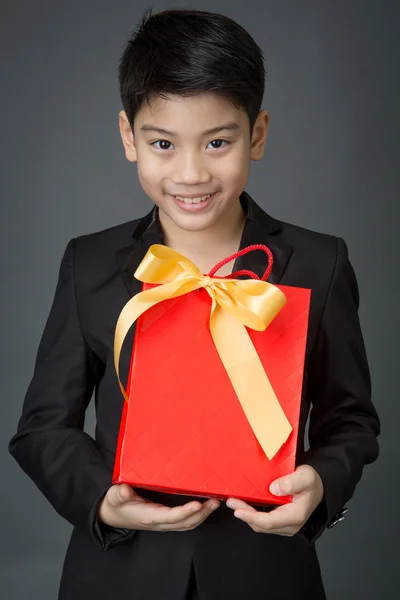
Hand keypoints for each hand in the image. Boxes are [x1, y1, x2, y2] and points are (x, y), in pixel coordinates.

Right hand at [98, 484, 219, 531]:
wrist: (113, 515)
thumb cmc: (116, 504)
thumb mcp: (114, 497)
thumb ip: (120, 494)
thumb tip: (125, 490)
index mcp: (149, 516)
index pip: (170, 517)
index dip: (185, 512)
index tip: (197, 504)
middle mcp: (159, 522)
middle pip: (184, 523)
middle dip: (201, 514)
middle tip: (215, 501)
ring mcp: (164, 523)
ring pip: (187, 524)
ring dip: (202, 515)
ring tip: (215, 503)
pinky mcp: (166, 520)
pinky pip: (184, 522)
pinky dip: (197, 516)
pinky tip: (205, 506)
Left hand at [226, 465, 323, 536]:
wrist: (316, 486)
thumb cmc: (311, 481)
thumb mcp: (305, 476)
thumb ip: (292, 482)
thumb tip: (275, 488)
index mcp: (295, 515)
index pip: (270, 521)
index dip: (252, 517)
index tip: (237, 510)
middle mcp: (289, 524)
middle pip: (262, 525)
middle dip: (245, 514)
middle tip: (231, 501)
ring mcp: (284, 525)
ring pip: (261, 524)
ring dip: (246, 514)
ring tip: (233, 501)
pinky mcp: (279, 521)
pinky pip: (263, 521)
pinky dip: (251, 513)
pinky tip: (243, 503)